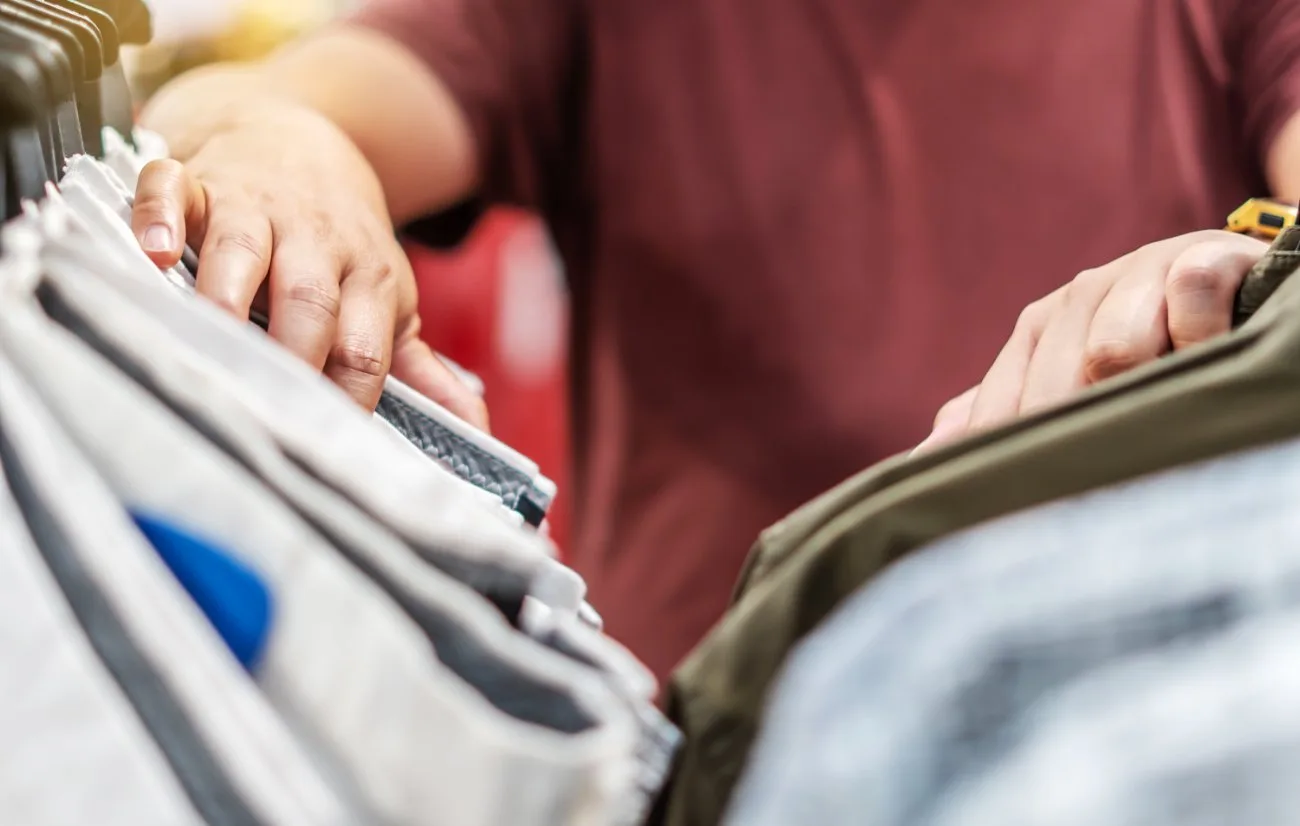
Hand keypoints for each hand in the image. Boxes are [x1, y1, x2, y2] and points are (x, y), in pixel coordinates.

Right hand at [129, 102, 488, 429]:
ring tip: (211, 332)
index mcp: (369, 280)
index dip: (349, 396)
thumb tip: (476, 429)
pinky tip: (155, 251)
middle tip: (271, 405)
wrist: (300, 137)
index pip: (364, 348)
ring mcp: (256, 208)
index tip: (329, 446)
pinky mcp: (199, 180)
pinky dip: (160, 215)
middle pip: (310, 302)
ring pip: (244, 248)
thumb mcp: (388, 298)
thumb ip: (422, 368)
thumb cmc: (341, 241)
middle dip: (296, 351)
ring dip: (228, 291)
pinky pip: (174, 189)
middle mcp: (316, 243)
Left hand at [916, 230, 1268, 453]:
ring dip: (1146, 390)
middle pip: (1052, 396)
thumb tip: (924, 458)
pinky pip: (1187, 301)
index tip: (1010, 521)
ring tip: (1173, 401)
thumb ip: (1002, 411)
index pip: (1001, 412)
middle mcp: (1076, 299)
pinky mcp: (1197, 256)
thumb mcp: (1072, 377)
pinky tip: (1213, 354)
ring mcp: (1135, 272)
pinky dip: (1201, 338)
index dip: (1009, 467)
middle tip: (1108, 478)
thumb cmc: (1155, 344)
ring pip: (1111, 353)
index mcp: (1038, 330)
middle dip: (1081, 444)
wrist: (1237, 279)